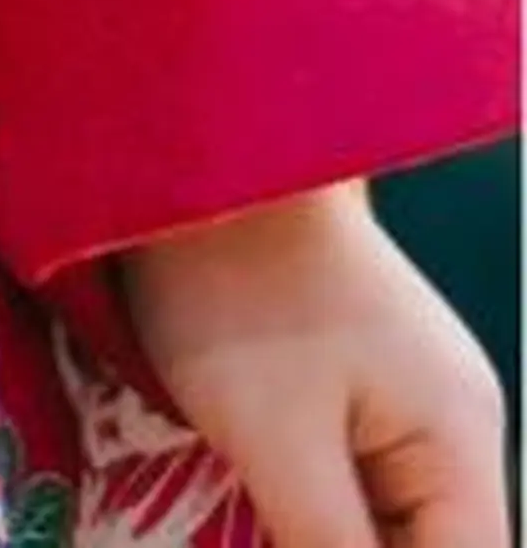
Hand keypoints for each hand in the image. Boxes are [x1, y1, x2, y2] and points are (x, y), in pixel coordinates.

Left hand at [120, 184, 512, 547]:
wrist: (201, 153)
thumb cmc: (238, 289)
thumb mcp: (279, 445)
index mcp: (461, 443)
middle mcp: (456, 427)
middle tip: (266, 538)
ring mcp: (410, 401)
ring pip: (394, 526)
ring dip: (331, 542)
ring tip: (256, 528)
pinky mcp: (358, 385)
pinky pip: (359, 485)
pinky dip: (319, 518)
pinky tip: (263, 521)